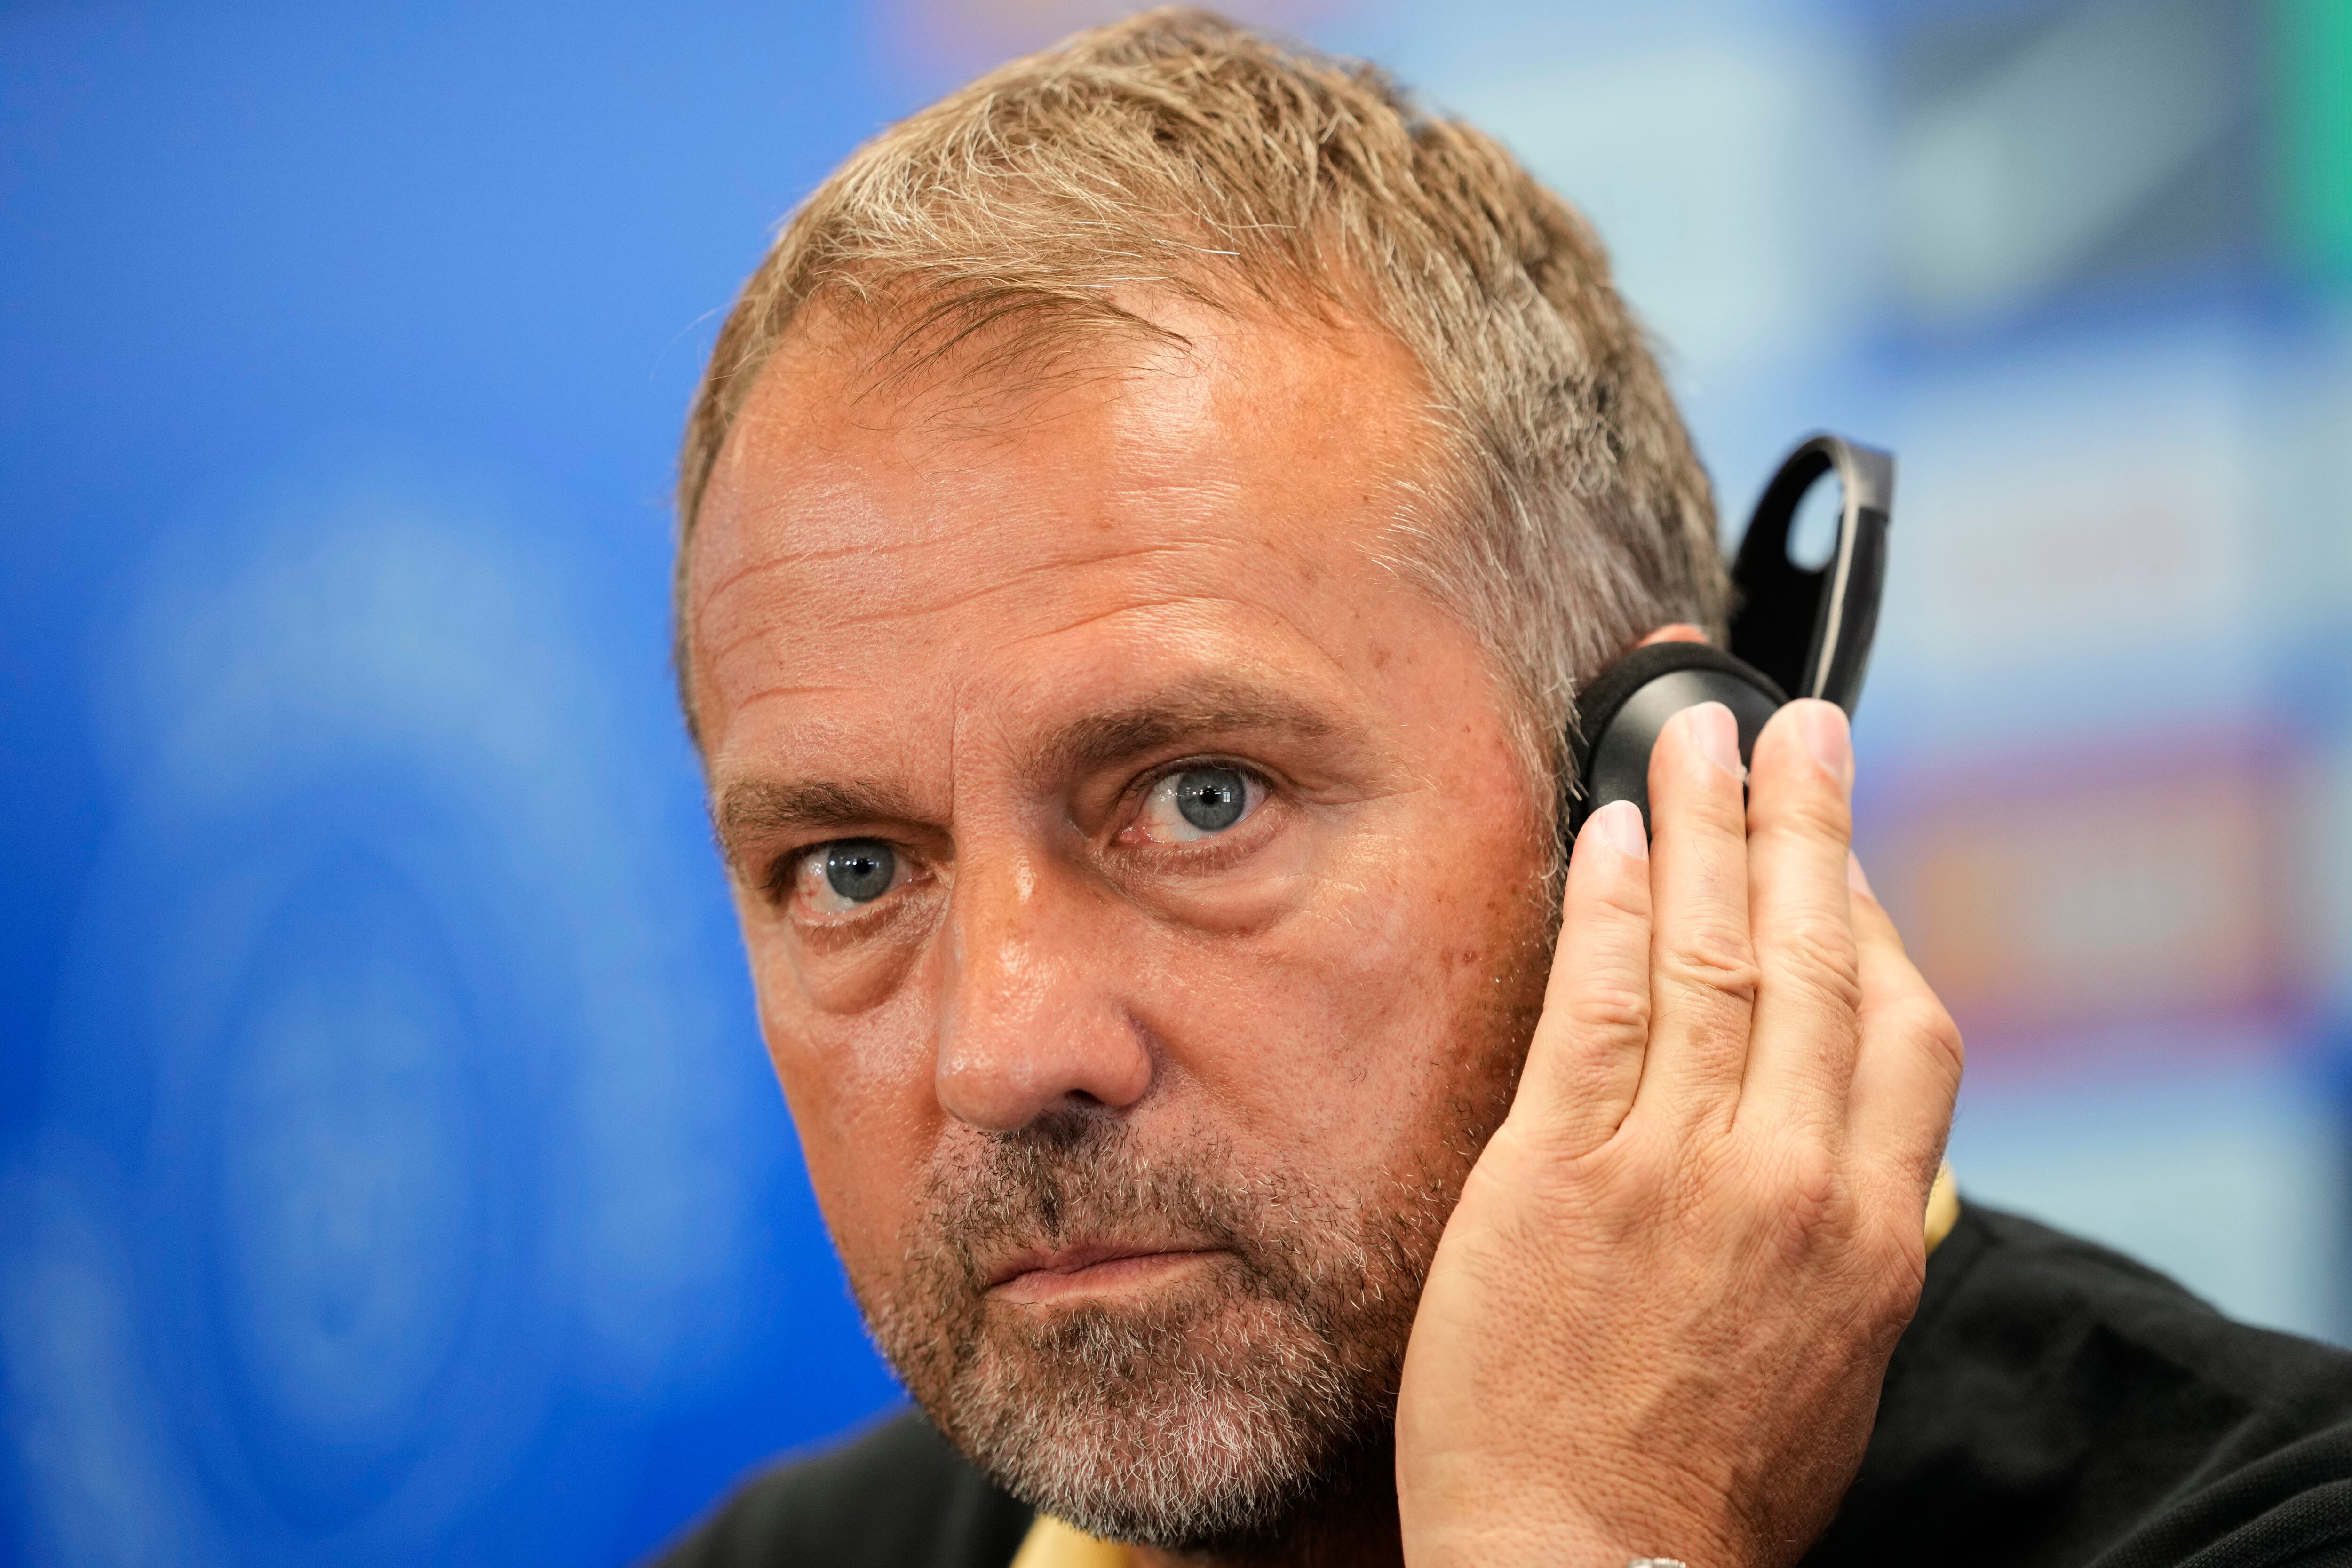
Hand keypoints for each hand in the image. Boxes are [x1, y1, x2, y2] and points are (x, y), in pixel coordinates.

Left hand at [1394, 699, 1963, 1567]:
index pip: (1905, 1026)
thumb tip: (1835, 1138)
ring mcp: (1678, 1167)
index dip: (1875, 917)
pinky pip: (1596, 1006)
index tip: (1843, 857)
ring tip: (1697, 740)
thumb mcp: (1829, 1360)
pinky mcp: (1561, 1170)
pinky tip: (1606, 835)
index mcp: (1870, 1231)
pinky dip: (1606, 908)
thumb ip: (1838, 1231)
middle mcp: (1791, 1180)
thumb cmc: (1704, 1483)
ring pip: (1710, 953)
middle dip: (1809, 824)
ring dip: (1705, 827)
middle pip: (1818, 955)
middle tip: (1798, 733)